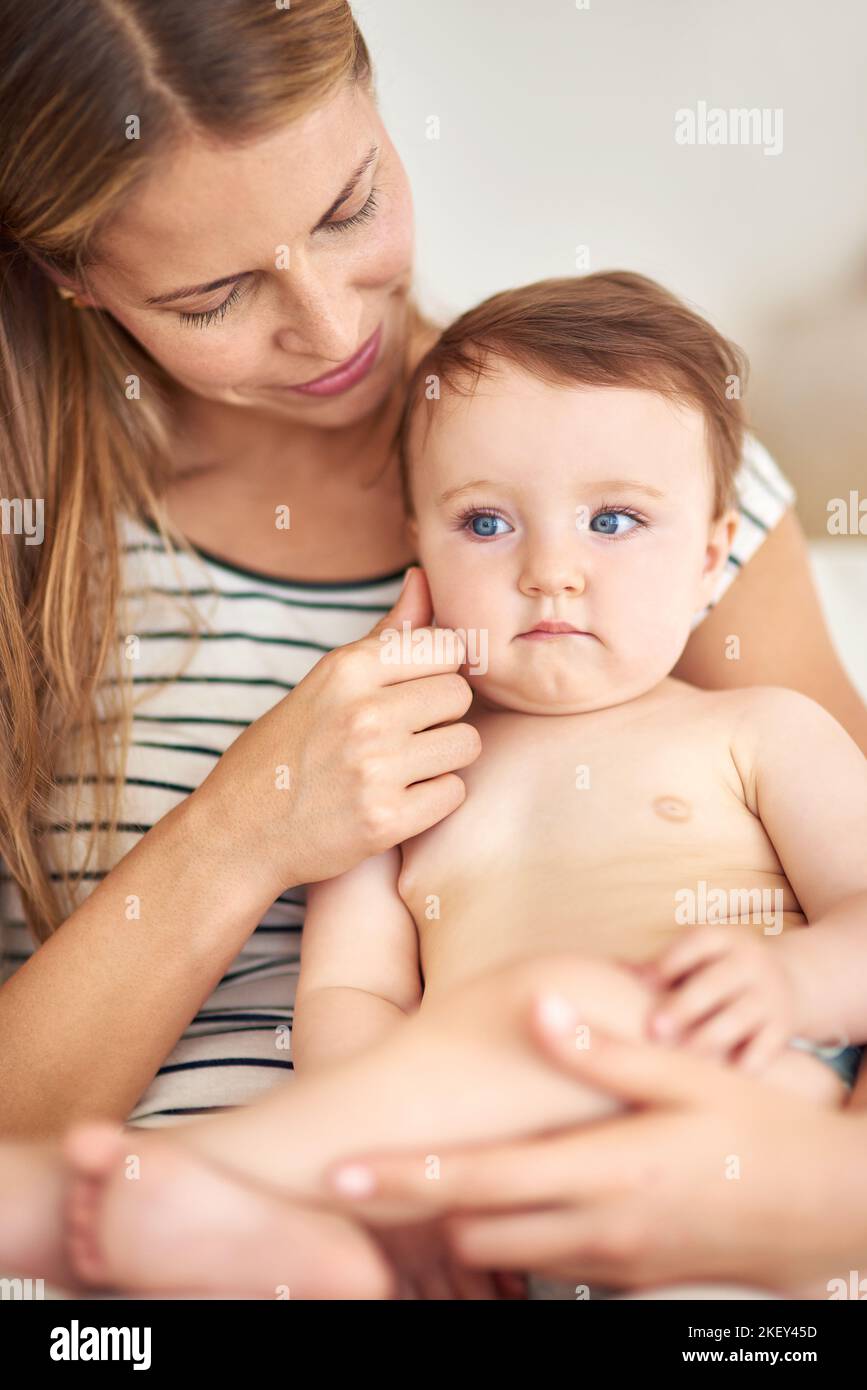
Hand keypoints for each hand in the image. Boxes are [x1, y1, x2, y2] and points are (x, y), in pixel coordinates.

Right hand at [196, 568, 480, 894]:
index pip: (447, 647)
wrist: (237, 833)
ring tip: (405, 767)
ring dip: (444, 758)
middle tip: (408, 735)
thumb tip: (423, 578)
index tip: (416, 692)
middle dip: (443, 716)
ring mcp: (375, 768)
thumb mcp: (325, 682)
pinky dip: (433, 799)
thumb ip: (384, 637)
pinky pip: (454, 793)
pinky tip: (399, 800)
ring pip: (466, 744)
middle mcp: (363, 713)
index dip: (440, 671)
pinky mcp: (386, 819)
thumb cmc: (284, 751)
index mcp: (346, 669)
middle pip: (461, 695)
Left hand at [322, 1001, 866, 1292]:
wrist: (829, 1210)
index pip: (476, 1183)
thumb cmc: (759, 1133)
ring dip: (467, 1225)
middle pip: (471, 1232)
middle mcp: (595, 1228)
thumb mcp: (691, 1079)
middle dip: (422, 1206)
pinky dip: (517, 1242)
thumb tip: (542, 1009)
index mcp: (601, 1172)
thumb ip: (607, 1050)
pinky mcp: (626, 1277)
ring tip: (432, 1181)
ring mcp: (610, 1262)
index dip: (401, 1179)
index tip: (339, 1177)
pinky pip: (548, 1265)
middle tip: (375, 1171)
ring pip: (505, 1256)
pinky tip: (519, 1198)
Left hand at [642, 925, 801, 1071]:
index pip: (696, 944)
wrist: (788, 980)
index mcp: (723, 938)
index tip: (642, 984)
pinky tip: (726, 1077)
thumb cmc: (717, 971)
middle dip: (685, 1007)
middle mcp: (750, 962)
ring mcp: (770, 994)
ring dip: (711, 1036)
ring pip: (740, 1015)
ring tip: (684, 1058)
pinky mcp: (783, 1026)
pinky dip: (749, 1061)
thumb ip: (656, 967)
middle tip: (654, 1031)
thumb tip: (609, 971)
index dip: (669, 962)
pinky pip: (766, 1045)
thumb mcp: (695, 958)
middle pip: (717, 982)